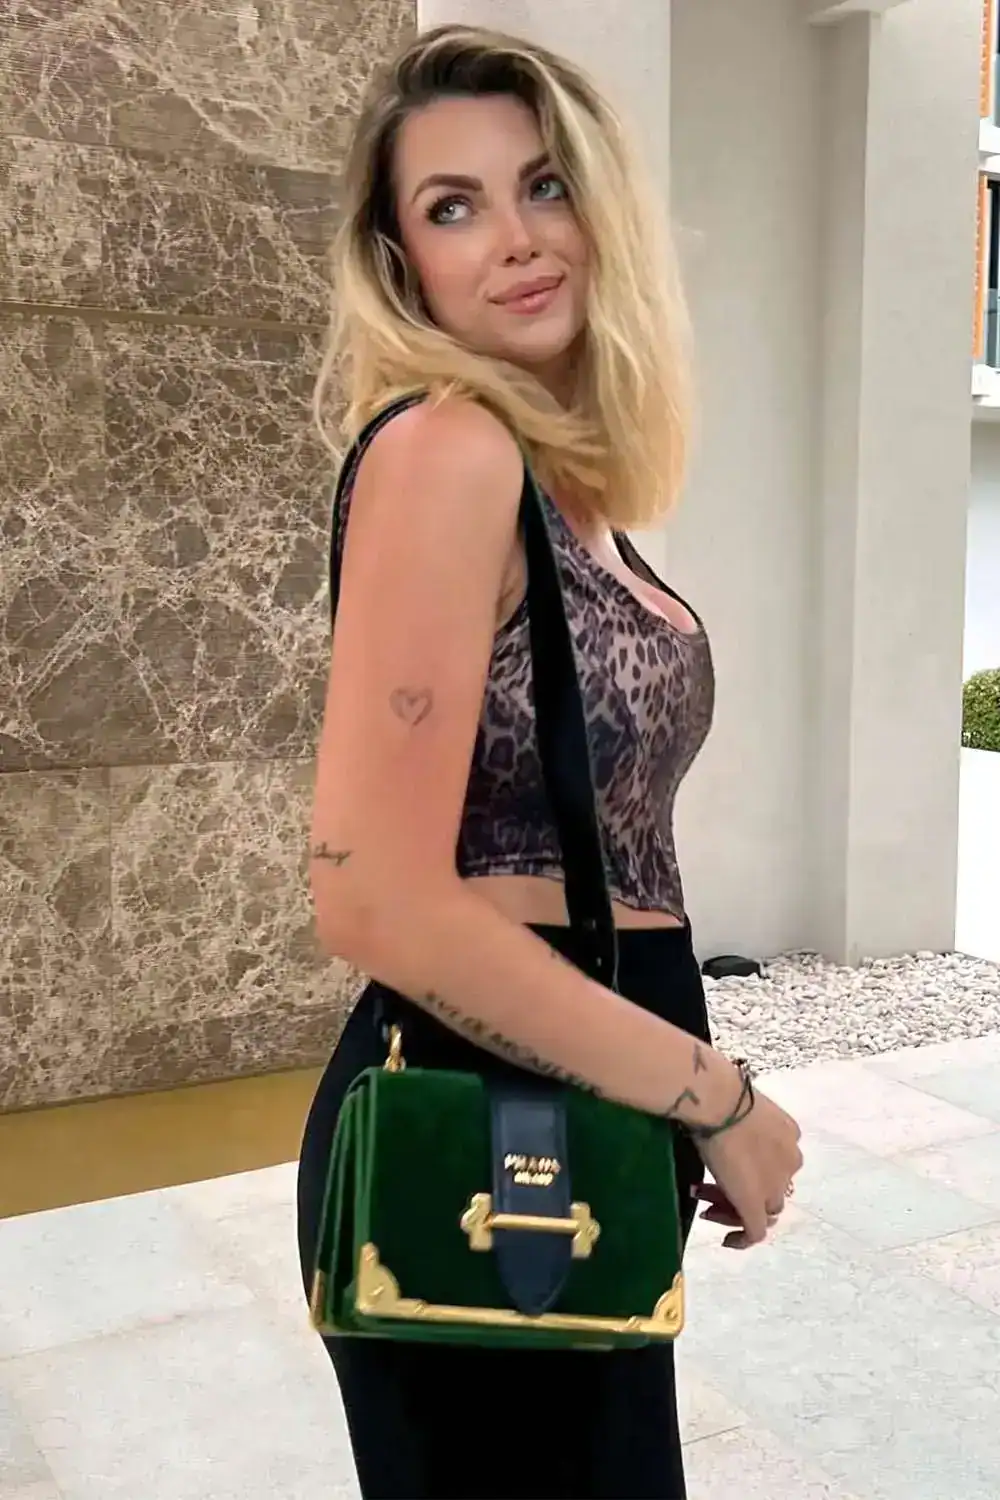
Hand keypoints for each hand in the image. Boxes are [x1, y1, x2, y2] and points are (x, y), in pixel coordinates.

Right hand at [693, 1087, 801, 1249]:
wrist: (718, 1102)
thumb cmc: (721, 1095)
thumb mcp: (739, 1107)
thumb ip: (740, 1122)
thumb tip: (719, 1122)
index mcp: (790, 1135)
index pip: (775, 1163)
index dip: (749, 1169)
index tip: (722, 1166)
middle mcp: (790, 1162)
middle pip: (771, 1188)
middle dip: (740, 1191)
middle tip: (706, 1189)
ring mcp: (776, 1186)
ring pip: (763, 1210)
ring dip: (733, 1210)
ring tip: (704, 1206)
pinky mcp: (757, 1205)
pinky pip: (755, 1232)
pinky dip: (742, 1239)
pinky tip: (726, 1241)